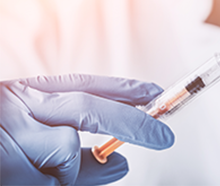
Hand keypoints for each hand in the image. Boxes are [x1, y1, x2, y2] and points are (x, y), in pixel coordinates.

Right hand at [0, 74, 173, 185]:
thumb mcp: (31, 134)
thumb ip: (80, 154)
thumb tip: (122, 163)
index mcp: (26, 92)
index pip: (86, 83)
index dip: (124, 89)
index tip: (156, 95)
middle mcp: (17, 106)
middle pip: (88, 109)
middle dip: (132, 122)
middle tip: (164, 135)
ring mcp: (7, 135)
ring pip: (66, 154)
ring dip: (66, 172)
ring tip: (35, 169)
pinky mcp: (3, 169)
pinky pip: (48, 184)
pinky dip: (49, 185)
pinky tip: (22, 175)